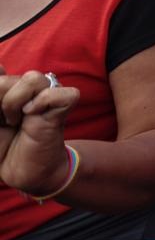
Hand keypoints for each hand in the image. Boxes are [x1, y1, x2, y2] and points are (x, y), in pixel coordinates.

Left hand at [0, 69, 79, 194]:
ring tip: (13, 121)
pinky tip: (32, 117)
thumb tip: (1, 67)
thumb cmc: (2, 148)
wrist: (23, 172)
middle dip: (0, 102)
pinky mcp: (63, 107)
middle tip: (1, 122)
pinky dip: (44, 103)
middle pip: (9, 78)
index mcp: (9, 89)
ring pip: (34, 79)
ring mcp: (47, 96)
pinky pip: (60, 93)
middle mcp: (28, 89)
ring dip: (16, 103)